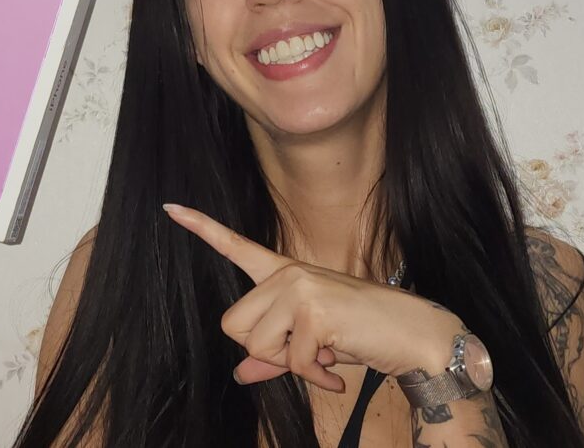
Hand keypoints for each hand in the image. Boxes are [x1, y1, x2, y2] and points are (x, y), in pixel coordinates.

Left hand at [163, 204, 463, 392]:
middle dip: (266, 352)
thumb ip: (273, 356)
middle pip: (233, 326)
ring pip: (256, 346)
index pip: (235, 246)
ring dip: (291, 365)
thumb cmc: (362, 334)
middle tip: (305, 352)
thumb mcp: (309, 344)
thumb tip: (240, 373)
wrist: (414, 335)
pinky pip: (293, 362)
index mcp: (283, 273)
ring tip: (324, 355)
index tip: (170, 207)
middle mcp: (287, 273)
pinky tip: (337, 370)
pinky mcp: (315, 310)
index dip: (201, 227)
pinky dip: (314, 376)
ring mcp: (300, 287)